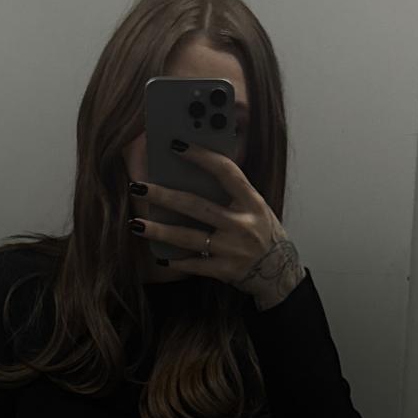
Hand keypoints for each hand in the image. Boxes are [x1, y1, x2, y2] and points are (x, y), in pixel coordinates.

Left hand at [131, 141, 305, 308]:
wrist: (280, 273)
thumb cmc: (262, 233)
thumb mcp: (255, 207)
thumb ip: (230, 193)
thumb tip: (190, 175)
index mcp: (252, 201)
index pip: (225, 171)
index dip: (201, 155)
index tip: (176, 144)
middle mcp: (243, 224)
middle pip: (196, 205)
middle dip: (164, 196)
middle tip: (139, 186)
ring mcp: (234, 249)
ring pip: (189, 237)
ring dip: (160, 230)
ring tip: (136, 224)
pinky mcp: (226, 271)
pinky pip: (195, 264)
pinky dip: (176, 261)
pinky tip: (160, 256)